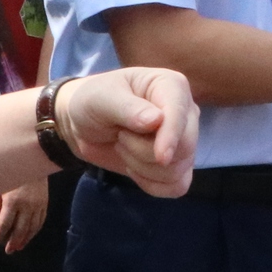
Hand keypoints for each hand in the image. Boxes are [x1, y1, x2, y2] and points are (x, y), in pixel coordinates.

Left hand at [0, 178, 48, 250]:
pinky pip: (41, 221)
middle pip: (20, 229)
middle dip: (13, 241)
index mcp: (13, 201)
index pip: (5, 224)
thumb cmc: (9, 173)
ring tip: (18, 247)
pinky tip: (29, 236)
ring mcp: (38, 206)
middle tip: (8, 250)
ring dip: (25, 239)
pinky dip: (35, 231)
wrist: (32, 161)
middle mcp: (27, 206)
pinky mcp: (45, 204)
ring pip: (32, 228)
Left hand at [57, 68, 196, 195]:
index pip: (181, 114)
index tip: (161, 157)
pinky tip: (134, 169)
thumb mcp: (100, 98)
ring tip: (123, 147)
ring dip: (143, 167)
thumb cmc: (94, 101)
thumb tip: (157, 121)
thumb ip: (127, 108)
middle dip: (145, 152)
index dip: (172, 137)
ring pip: (177, 169)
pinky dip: (152, 185)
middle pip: (185, 147)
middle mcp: (185, 112)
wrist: (86, 125)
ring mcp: (184, 140)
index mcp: (172, 86)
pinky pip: (177, 186)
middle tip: (120, 137)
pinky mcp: (178, 164)